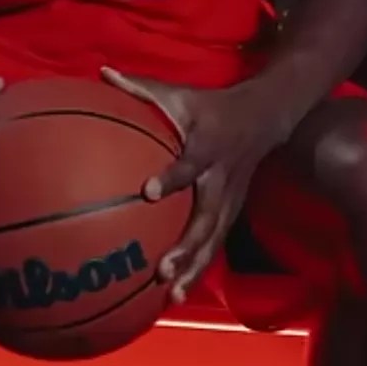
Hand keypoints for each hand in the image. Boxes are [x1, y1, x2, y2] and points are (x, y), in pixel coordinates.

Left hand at [101, 66, 289, 302]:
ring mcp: (230, 199)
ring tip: (172, 293)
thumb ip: (140, 87)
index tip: (149, 191)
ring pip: (214, 239)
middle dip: (186, 245)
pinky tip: (177, 293)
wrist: (265, 117)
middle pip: (207, 217)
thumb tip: (101, 72)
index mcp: (208, 146)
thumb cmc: (211, 106)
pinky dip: (198, 269)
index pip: (190, 164)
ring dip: (194, 267)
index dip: (173, 177)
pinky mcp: (232, 212)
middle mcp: (222, 178)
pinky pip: (216, 244)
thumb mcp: (180, 92)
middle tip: (162, 268)